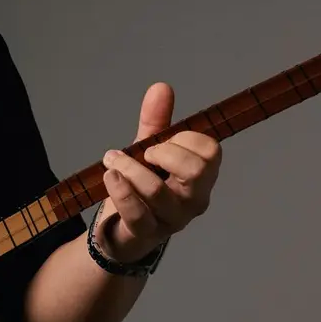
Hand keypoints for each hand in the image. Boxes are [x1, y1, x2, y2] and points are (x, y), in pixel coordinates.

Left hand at [97, 82, 221, 262]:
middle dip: (163, 152)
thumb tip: (161, 87)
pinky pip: (136, 212)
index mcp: (202, 177)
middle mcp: (194, 200)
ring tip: (112, 161)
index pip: (210, 150)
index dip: (183, 138)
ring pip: (156, 190)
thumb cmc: (141, 188)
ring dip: (128, 168)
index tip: (161, 142)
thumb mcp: (148, 151)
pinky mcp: (147, 234)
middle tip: (143, 152)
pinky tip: (109, 177)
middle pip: (197, 169)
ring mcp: (172, 220)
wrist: (119, 231)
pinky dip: (120, 190)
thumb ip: (156, 122)